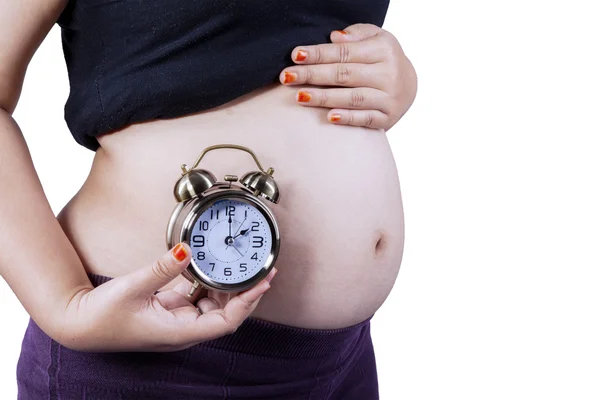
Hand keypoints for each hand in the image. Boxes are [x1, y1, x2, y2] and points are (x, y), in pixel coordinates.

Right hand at [57, 243, 276, 351]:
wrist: (77, 322)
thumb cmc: (101, 315)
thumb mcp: (133, 287)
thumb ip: (162, 268)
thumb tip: (188, 250)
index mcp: (178, 333)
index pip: (225, 321)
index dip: (247, 302)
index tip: (263, 282)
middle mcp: (182, 330)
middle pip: (225, 313)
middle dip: (244, 292)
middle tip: (261, 268)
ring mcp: (176, 320)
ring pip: (211, 304)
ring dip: (226, 286)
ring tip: (241, 264)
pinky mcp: (168, 309)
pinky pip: (194, 296)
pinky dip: (205, 281)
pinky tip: (211, 265)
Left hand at [279, 23, 417, 131]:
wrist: (408, 86)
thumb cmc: (382, 59)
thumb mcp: (375, 39)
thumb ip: (356, 35)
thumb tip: (334, 37)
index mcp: (384, 50)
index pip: (344, 52)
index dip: (318, 54)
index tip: (295, 55)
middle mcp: (389, 74)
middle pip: (344, 74)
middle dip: (312, 75)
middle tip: (287, 77)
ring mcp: (389, 98)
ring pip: (352, 97)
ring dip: (324, 98)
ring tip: (300, 96)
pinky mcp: (388, 118)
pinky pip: (366, 119)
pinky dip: (348, 118)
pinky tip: (329, 117)